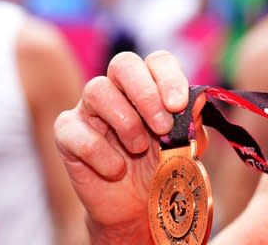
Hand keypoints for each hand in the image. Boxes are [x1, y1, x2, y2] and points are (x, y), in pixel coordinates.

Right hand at [54, 50, 189, 241]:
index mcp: (151, 85)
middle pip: (123, 64)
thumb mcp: (186, 146)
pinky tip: (116, 170)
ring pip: (97, 90)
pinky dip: (100, 153)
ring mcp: (90, 108)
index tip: (178, 105)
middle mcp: (118, 89)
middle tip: (162, 127)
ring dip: (125, 122)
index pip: (158, 61)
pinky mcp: (67, 133)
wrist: (138, 205)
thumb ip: (192, 122)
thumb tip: (199, 97)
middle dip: (145, 94)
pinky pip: (73, 129)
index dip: (168, 77)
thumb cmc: (163, 166)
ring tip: (139, 149)